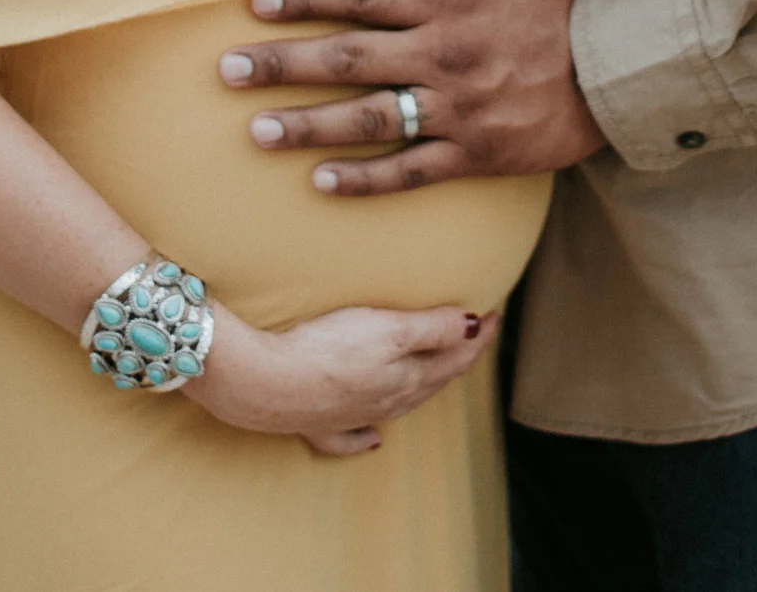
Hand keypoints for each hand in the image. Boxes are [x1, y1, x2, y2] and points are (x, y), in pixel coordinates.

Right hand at [183, 302, 497, 455]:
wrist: (262, 384)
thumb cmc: (325, 350)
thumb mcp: (387, 329)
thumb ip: (432, 329)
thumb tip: (474, 327)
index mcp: (405, 379)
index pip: (454, 358)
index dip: (478, 337)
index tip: (495, 316)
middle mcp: (384, 403)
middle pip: (430, 382)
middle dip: (455, 359)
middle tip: (472, 338)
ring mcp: (349, 417)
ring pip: (397, 406)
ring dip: (420, 390)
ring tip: (433, 377)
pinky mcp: (316, 424)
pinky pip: (349, 438)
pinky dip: (365, 438)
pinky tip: (373, 440)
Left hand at [221, 0, 606, 194]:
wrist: (619, 71)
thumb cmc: (562, 5)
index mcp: (448, 2)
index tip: (255, 2)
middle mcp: (443, 56)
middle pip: (347, 58)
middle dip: (282, 63)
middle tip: (226, 71)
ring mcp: (457, 109)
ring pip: (369, 118)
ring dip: (308, 125)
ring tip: (256, 131)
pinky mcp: (475, 153)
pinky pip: (411, 171)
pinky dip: (365, 179)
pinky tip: (320, 181)